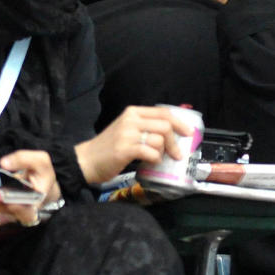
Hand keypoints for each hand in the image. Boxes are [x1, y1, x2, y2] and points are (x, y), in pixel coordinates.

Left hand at [0, 149, 58, 225]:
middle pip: (4, 209)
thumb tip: (3, 163)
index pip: (26, 210)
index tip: (9, 202)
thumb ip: (24, 159)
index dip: (17, 209)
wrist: (42, 180)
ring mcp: (8, 205)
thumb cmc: (43, 173)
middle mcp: (20, 207)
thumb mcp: (40, 161)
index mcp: (35, 202)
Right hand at [74, 105, 194, 184]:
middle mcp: (131, 119)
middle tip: (177, 154)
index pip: (163, 112)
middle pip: (165, 125)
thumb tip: (173, 134)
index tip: (189, 133)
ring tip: (157, 159)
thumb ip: (145, 127)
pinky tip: (150, 162)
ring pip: (159, 139)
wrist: (86, 160)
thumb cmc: (109, 147)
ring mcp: (127, 133)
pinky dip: (155, 159)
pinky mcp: (124, 149)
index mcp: (132, 112)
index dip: (179, 122)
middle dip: (175, 141)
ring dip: (163, 153)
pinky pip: (151, 152)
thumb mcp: (127, 130)